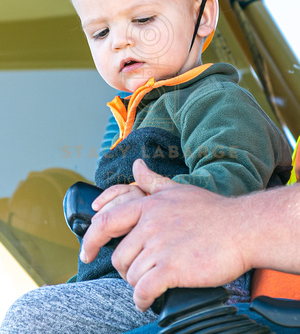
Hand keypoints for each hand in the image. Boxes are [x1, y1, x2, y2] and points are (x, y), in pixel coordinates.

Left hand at [81, 160, 249, 311]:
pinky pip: (143, 290)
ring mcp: (159, 246)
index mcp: (148, 205)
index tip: (87, 252)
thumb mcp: (178, 190)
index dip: (91, 239)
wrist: (243, 228)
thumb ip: (152, 181)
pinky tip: (148, 300)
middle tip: (140, 272)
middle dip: (125, 268)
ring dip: (138, 284)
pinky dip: (141, 299)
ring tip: (152, 283)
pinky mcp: (171, 268)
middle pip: (119, 255)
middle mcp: (149, 224)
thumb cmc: (212, 211)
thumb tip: (137, 165)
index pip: (106, 221)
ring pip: (130, 274)